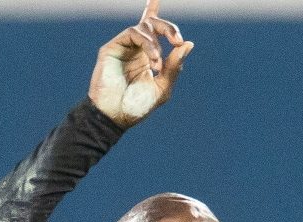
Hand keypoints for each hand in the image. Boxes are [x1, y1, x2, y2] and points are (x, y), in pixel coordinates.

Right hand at [89, 0, 193, 127]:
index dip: (165, 23)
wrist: (116, 116)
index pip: (157, 32)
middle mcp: (136, 49)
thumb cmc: (137, 107)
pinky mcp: (113, 48)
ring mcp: (124, 48)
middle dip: (168, 28)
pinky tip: (153, 59)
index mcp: (148, 58)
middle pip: (153, 24)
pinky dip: (147, 43)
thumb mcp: (162, 88)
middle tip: (177, 41)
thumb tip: (189, 44)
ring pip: (144, 27)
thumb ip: (174, 67)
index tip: (180, 41)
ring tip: (157, 65)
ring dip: (156, 44)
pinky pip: (132, 33)